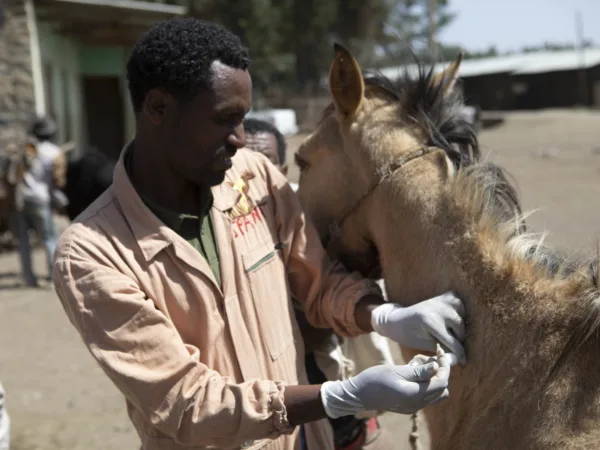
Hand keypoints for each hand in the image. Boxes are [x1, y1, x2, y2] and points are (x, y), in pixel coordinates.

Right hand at [320, 344, 451, 417]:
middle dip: (439, 371)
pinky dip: (424, 383)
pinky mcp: (408, 405)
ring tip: (416, 364)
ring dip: (432, 377)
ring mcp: (413, 406)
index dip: (444, 366)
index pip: (442, 382)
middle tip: (425, 356)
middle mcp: (417, 404)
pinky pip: (425, 395)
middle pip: (441, 388)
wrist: (359, 394)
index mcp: (415, 395)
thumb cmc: (375, 379)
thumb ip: (419, 371)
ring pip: (435, 393)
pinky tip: (411, 372)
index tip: (439, 351)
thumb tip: (437, 366)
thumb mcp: (397, 371)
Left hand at [370, 292, 465, 363]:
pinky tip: (452, 318)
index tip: (464, 361)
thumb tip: (459, 356)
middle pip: (460, 327)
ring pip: (461, 313)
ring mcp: (439, 300)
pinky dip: (459, 309)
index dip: (459, 353)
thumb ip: (442, 349)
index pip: (452, 341)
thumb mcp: (424, 345)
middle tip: (453, 345)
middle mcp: (437, 309)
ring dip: (460, 324)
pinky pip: (457, 300)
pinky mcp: (440, 296)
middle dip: (459, 339)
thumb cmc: (408, 335)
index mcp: (430, 322)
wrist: (397, 320)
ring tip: (452, 332)